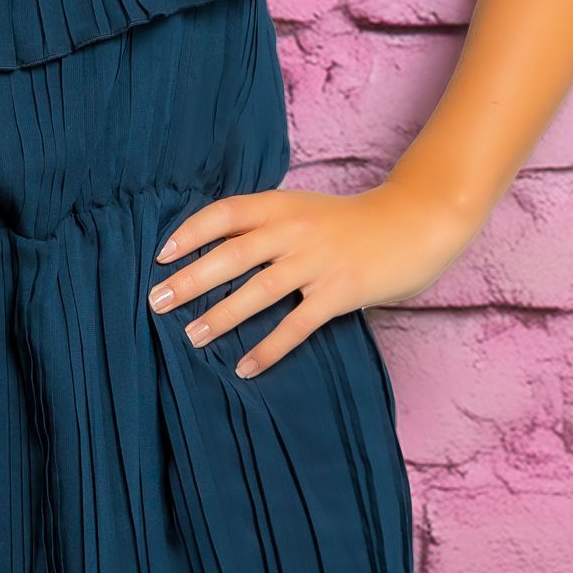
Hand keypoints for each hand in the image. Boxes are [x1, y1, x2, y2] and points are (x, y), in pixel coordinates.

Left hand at [147, 178, 473, 378]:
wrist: (416, 223)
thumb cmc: (353, 222)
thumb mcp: (305, 210)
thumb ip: (267, 225)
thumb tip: (216, 250)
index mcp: (283, 205)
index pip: (225, 214)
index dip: (190, 233)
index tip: (161, 255)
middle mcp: (295, 230)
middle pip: (232, 254)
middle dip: (191, 279)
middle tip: (157, 301)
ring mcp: (318, 262)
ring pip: (258, 290)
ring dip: (221, 315)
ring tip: (192, 336)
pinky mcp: (341, 292)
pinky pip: (296, 324)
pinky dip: (268, 348)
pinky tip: (244, 367)